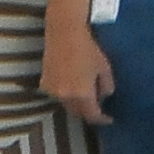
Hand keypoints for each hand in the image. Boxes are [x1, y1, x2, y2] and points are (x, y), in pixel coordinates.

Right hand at [40, 9, 114, 125]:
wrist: (64, 34)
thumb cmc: (88, 49)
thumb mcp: (104, 68)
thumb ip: (106, 87)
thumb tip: (103, 97)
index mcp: (82, 94)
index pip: (92, 116)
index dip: (102, 119)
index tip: (109, 119)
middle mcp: (65, 97)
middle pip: (78, 113)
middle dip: (89, 113)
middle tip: (99, 108)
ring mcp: (53, 91)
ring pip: (67, 105)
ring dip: (77, 105)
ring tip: (87, 96)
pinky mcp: (44, 83)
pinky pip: (58, 96)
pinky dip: (66, 96)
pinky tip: (73, 87)